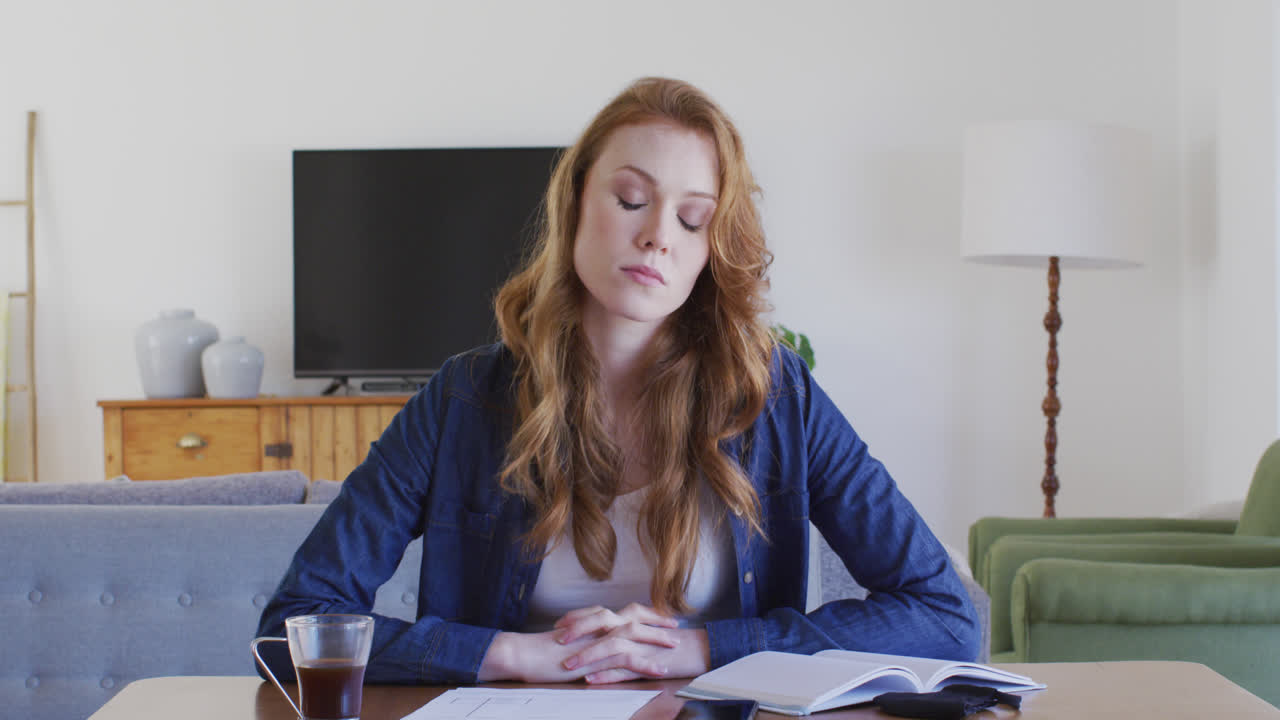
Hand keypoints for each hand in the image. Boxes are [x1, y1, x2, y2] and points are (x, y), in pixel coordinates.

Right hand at [477, 603, 709, 683]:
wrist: (525, 653)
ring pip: (634, 635)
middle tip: (676, 627)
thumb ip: (587, 637)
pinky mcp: (595, 657)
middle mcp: (598, 625)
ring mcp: (597, 639)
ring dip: (656, 640)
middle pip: (635, 618)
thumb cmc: (543, 650)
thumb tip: (598, 641)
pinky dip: (645, 664)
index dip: (646, 613)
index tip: (662, 616)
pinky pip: (625, 659)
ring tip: (674, 646)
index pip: (625, 612)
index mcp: (594, 620)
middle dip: (658, 622)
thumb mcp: (571, 640)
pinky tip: (658, 670)